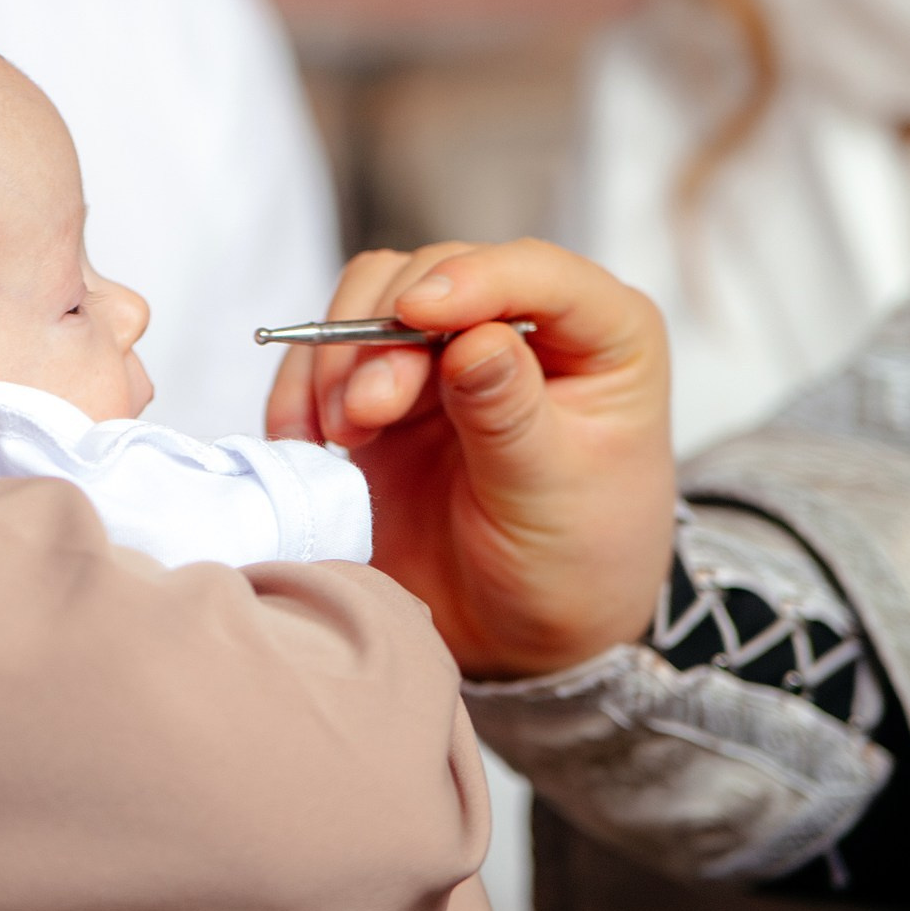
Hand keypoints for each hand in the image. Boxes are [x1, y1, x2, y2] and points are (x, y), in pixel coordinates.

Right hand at [266, 240, 673, 679]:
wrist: (522, 637)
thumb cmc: (573, 565)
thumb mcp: (549, 495)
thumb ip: (510, 415)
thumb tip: (475, 340)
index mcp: (603, 338)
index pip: (539, 273)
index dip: (475, 278)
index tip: (415, 312)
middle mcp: (523, 326)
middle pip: (436, 274)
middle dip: (387, 335)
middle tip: (365, 416)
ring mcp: (448, 352)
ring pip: (372, 297)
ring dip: (340, 358)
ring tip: (340, 437)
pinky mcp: (389, 385)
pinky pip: (330, 351)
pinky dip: (306, 387)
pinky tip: (306, 441)